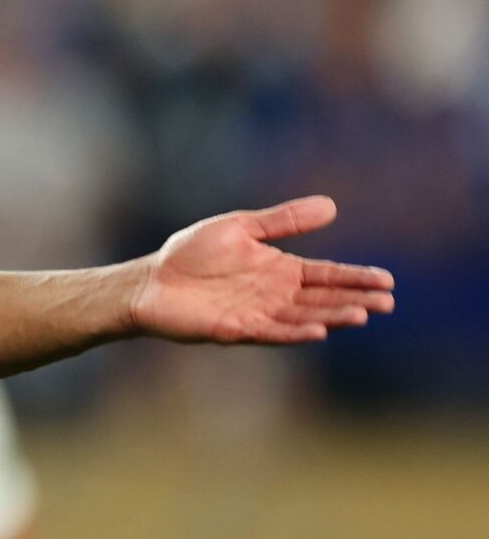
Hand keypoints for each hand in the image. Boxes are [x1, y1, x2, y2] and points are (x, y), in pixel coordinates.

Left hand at [130, 196, 393, 345]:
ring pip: (305, 318)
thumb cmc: (192, 253)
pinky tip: (319, 330)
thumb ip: (283, 221)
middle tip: (387, 302)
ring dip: (333, 317)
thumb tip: (331, 205)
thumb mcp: (241, 227)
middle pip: (324, 299)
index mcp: (280, 269)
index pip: (327, 275)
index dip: (356, 278)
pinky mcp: (238, 329)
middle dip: (356, 300)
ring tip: (362, 315)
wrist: (152, 279)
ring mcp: (260, 313)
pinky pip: (273, 332)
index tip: (387, 281)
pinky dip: (296, 332)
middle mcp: (276, 295)